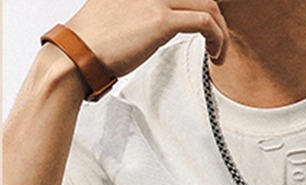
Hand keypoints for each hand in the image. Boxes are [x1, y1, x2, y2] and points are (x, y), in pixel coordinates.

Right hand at [65, 0, 228, 76]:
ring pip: (208, 5)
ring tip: (217, 52)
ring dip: (220, 31)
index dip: (202, 7)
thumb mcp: (120, 12)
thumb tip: (157, 22)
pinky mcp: (161, 20)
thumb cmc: (97, 42)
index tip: (208, 27)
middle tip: (216, 41)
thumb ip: (142, 10)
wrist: (79, 53)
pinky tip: (214, 52)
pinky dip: (217, 37)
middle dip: (216, 19)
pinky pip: (204, 22)